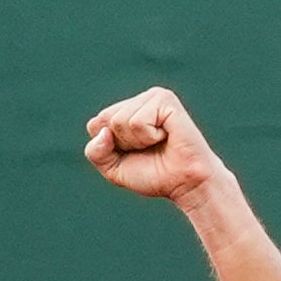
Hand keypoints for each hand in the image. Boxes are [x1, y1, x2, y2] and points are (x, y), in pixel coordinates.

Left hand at [82, 85, 230, 205]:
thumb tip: (103, 131)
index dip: (109, 148)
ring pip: (120, 121)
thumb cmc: (154, 174)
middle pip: (106, 120)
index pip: (95, 124)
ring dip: (137, 141)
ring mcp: (153, 97)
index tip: (133, 153)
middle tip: (148, 148)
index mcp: (127, 110)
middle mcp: (140, 100)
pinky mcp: (166, 100)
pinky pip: (137, 122)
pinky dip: (148, 137)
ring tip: (158, 142)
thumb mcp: (113, 168)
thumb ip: (95, 152)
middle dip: (122, 144)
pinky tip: (166, 136)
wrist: (184, 183)